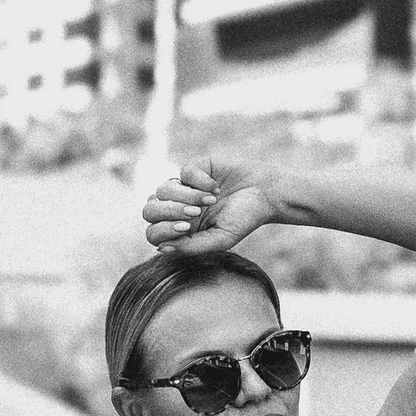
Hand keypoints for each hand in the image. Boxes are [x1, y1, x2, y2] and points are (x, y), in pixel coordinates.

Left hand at [143, 156, 272, 258]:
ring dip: (188, 196)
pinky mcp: (195, 167)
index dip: (164, 229)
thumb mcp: (220, 240)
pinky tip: (215, 186)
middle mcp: (178, 207)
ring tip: (211, 200)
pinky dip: (200, 181)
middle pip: (150, 210)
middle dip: (170, 211)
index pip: (154, 232)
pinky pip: (183, 172)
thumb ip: (191, 247)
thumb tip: (160, 248)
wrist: (265, 194)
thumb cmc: (244, 219)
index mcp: (181, 229)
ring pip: (163, 190)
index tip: (188, 227)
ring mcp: (184, 186)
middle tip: (196, 213)